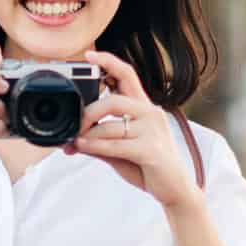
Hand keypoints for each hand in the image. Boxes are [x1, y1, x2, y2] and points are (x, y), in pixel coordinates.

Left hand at [64, 49, 199, 209]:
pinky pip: (116, 144)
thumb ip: (98, 141)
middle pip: (113, 100)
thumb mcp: (119, 150)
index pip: (128, 75)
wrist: (175, 189)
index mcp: (144, 107)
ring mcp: (153, 131)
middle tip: (74, 126)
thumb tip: (70, 140)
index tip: (89, 55)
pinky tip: (83, 147)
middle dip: (88, 112)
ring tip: (75, 142)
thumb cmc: (146, 166)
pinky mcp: (151, 150)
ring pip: (111, 126)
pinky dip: (95, 146)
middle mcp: (150, 113)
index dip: (108, 62)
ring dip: (88, 136)